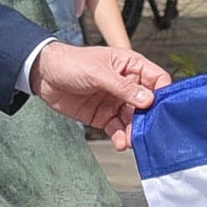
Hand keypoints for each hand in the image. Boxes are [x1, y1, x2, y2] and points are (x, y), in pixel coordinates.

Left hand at [31, 40, 166, 134]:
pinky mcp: (104, 116)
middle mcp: (127, 84)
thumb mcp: (98, 72)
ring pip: (134, 120)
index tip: (163, 109)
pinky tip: (121, 144)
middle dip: (149, 118)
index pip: (157, 79)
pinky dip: (121, 137)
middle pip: (148, 104)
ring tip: (132, 141)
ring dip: (135, 131)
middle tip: (148, 131)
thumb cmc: (71, 63)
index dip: (163, 93)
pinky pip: (118, 129)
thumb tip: (148, 100)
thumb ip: (123, 87)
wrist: (43, 76)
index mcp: (131, 66)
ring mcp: (116, 101)